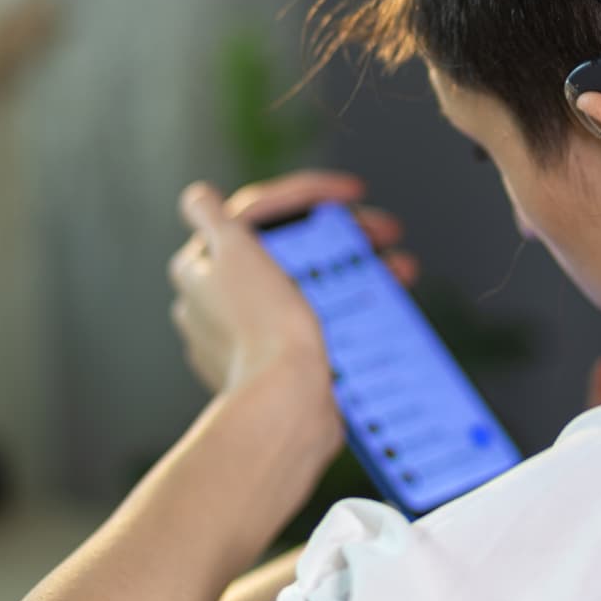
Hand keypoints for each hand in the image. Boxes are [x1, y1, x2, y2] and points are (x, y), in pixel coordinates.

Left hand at [168, 171, 418, 396]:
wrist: (286, 407)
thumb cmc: (263, 328)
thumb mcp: (233, 253)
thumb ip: (212, 219)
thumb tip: (199, 198)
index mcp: (203, 272)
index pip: (259, 214)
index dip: (308, 194)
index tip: (352, 194)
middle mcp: (219, 304)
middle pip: (288, 250)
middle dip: (342, 234)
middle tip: (385, 231)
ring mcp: (251, 336)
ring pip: (308, 284)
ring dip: (356, 268)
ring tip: (401, 270)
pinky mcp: (281, 364)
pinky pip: (318, 321)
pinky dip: (350, 306)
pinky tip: (383, 303)